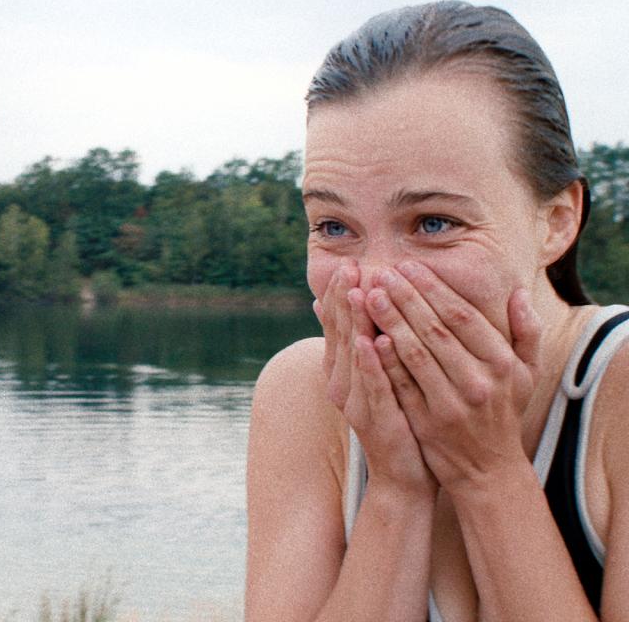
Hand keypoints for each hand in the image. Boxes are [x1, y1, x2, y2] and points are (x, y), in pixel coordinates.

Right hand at [315, 261, 436, 500]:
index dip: (343, 296)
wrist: (403, 477)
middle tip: (350, 268)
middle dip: (347, 299)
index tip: (350, 265)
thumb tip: (340, 312)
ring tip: (358, 292)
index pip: (340, 326)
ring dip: (355, 323)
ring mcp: (357, 403)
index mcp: (344, 373)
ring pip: (355, 355)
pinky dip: (371, 362)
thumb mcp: (378, 380)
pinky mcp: (376, 419)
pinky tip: (373, 340)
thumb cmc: (398, 422)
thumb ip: (362, 347)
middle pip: (342, 334)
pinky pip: (373, 385)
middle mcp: (343, 384)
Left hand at [365, 261, 541, 495]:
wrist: (488, 470)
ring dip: (390, 322)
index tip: (409, 266)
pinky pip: (403, 386)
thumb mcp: (525, 373)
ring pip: (416, 355)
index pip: (462, 316)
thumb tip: (518, 293)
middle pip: (435, 330)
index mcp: (501, 363)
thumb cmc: (504, 412)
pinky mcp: (427, 423)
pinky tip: (368, 338)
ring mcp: (452, 404)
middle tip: (381, 272)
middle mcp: (479, 382)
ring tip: (368, 295)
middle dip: (405, 297)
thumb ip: (526, 332)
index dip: (434, 288)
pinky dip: (386, 362)